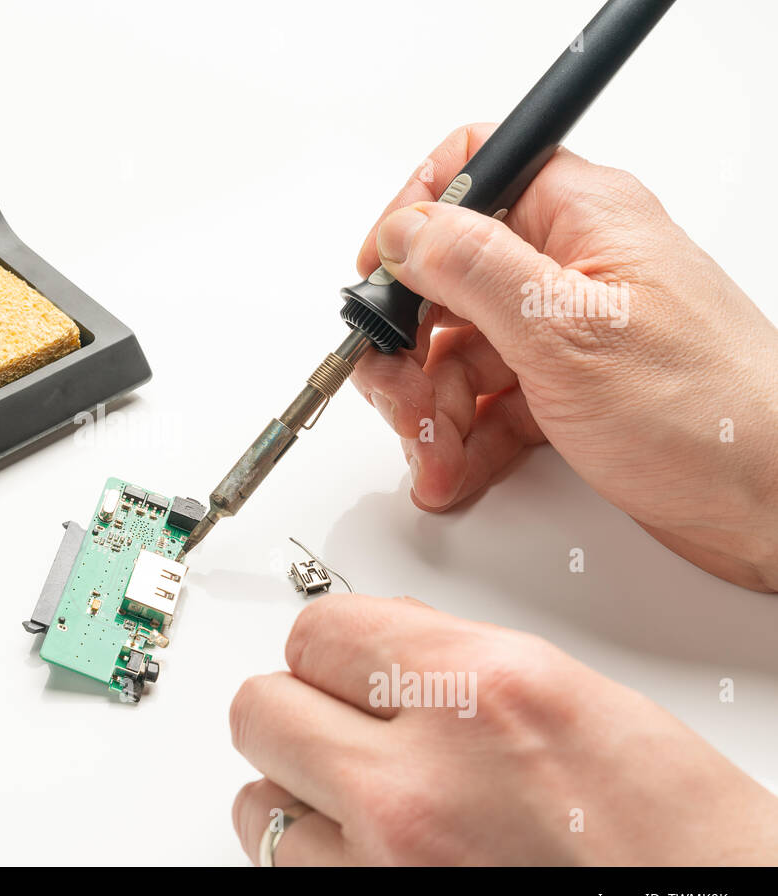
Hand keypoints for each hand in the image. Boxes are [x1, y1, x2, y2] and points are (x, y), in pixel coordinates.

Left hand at [230, 594, 777, 864]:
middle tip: (332, 714)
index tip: (338, 656)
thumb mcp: (565, 692)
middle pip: (259, 708)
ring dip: (297, 786)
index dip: (328, 642)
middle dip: (294, 703)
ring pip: (256, 798)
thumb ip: (448, 658)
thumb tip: (373, 646)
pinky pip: (291, 869)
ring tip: (356, 790)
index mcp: (480, 691)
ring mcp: (388, 866)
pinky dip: (315, 854)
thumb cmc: (673, 830)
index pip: (317, 631)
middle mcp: (420, 781)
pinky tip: (367, 845)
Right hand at [351, 124, 777, 590]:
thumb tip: (404, 230)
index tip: (380, 278)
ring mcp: (565, 332)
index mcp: (582, 218)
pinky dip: (460, 440)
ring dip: (430, 409)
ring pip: (457, 351)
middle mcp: (569, 267)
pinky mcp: (565, 391)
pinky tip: (458, 471)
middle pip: (447, 279)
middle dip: (411, 347)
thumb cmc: (709, 411)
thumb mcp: (569, 333)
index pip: (476, 169)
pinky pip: (484, 402)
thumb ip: (474, 270)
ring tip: (438, 457)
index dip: (413, 216)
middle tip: (406, 397)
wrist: (774, 504)